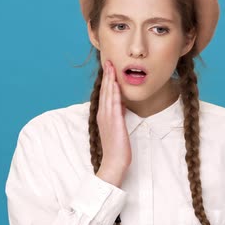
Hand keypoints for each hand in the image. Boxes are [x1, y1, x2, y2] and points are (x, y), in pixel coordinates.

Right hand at [96, 60, 131, 186]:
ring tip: (111, 66)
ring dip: (110, 80)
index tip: (109, 68)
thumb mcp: (117, 128)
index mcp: (103, 116)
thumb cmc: (117, 149)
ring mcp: (107, 118)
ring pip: (108, 94)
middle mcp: (103, 115)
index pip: (104, 94)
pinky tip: (116, 83)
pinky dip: (115, 92)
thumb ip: (118, 116)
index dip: (107, 80)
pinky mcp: (114, 122)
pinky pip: (114, 104)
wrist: (114, 163)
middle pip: (105, 91)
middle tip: (109, 61)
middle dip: (107, 75)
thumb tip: (121, 106)